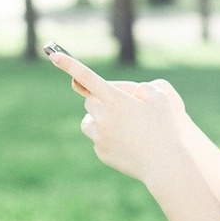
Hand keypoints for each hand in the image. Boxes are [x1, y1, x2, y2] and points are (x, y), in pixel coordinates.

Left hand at [46, 52, 186, 185]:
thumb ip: (143, 90)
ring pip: (88, 121)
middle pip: (89, 101)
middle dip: (99, 99)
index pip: (86, 77)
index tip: (54, 55)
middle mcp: (103, 117)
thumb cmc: (165, 128)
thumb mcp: (161, 99)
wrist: (164, 165)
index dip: (69, 65)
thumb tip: (133, 94)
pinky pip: (97, 139)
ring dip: (99, 118)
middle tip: (119, 105)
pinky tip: (126, 142)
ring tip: (120, 124)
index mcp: (115, 100)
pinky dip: (106, 137)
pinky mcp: (101, 152)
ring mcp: (100, 136)